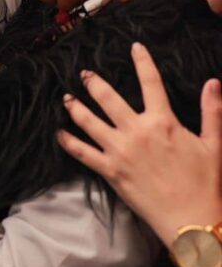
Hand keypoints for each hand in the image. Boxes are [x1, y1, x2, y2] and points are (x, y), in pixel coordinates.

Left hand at [57, 43, 221, 246]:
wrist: (192, 219)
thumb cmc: (206, 183)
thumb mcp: (214, 144)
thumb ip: (212, 111)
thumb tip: (214, 82)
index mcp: (163, 122)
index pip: (151, 83)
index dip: (142, 62)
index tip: (134, 47)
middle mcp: (137, 131)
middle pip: (108, 98)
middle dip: (93, 82)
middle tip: (84, 73)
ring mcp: (120, 150)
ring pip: (88, 121)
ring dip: (75, 107)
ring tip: (66, 98)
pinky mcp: (110, 170)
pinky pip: (82, 152)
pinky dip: (67, 141)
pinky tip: (59, 133)